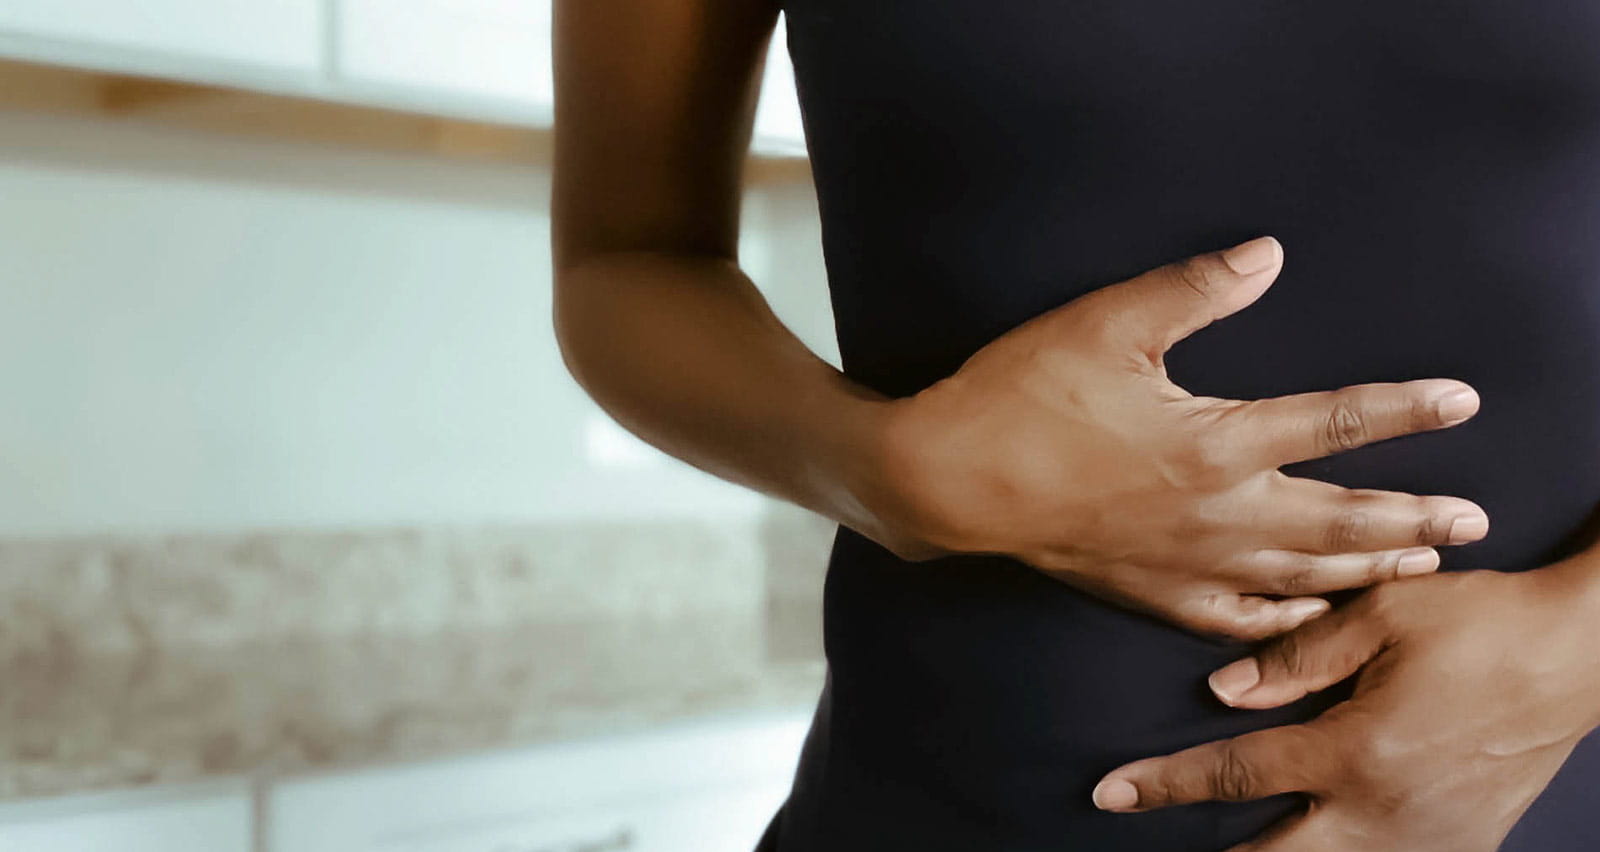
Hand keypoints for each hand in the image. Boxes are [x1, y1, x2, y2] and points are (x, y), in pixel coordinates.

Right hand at [861, 236, 1489, 638]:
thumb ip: (1195, 290)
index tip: (1462, 402)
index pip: (1333, 422)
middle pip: (1339, 521)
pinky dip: (1281, 620)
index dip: (1404, 409)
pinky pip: (1234, 619)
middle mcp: (1216, 513)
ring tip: (1417, 566)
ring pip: (1299, 575)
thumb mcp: (1106, 322)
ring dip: (1365, 569)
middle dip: (1413, 518)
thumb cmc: (1022, 397)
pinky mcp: (1148, 590)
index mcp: (1214, 442)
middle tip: (1472, 521)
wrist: (949, 480)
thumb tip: (1269, 256)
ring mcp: (1184, 562)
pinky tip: (1304, 614)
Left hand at [1090, 563, 1599, 849]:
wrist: (1579, 655)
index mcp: (1356, 751)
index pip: (1236, 776)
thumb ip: (1296, 654)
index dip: (1165, 785)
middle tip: (1164, 846)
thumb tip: (1224, 691)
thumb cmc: (1483, 624)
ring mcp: (1425, 840)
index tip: (1114, 793)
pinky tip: (1315, 846)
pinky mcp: (1459, 845)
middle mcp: (1385, 812)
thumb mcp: (1384, 614)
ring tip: (1226, 849)